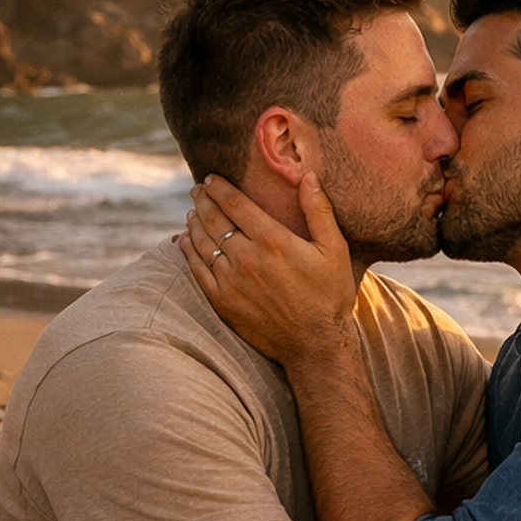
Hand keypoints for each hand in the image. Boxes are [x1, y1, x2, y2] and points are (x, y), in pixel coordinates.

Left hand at [180, 170, 355, 363]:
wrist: (315, 344)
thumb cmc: (330, 296)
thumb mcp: (334, 250)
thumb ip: (319, 211)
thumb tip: (309, 176)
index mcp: (273, 240)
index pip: (234, 204)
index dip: (219, 188)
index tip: (211, 179)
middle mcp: (247, 257)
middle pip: (214, 219)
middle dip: (202, 200)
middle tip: (197, 190)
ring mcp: (231, 281)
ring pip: (202, 242)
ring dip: (194, 222)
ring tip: (192, 210)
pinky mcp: (222, 301)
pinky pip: (197, 270)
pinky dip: (188, 251)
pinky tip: (185, 241)